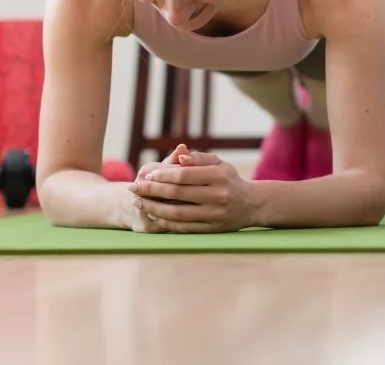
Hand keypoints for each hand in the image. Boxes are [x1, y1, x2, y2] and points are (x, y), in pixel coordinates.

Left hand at [127, 151, 255, 232]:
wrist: (251, 205)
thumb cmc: (229, 180)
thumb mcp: (220, 164)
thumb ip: (199, 158)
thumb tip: (179, 156)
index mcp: (220, 176)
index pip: (184, 175)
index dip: (163, 175)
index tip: (146, 174)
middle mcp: (219, 196)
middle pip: (177, 194)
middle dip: (151, 190)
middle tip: (134, 187)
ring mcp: (215, 214)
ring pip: (177, 213)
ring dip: (153, 208)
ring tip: (138, 202)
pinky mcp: (212, 229)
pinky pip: (183, 227)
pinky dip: (165, 222)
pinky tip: (153, 215)